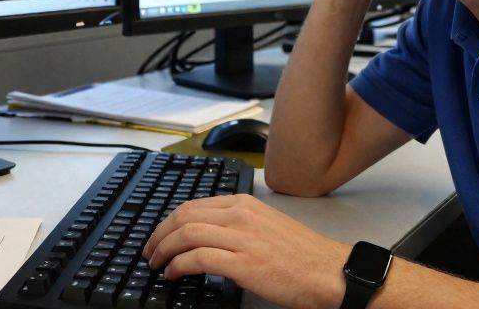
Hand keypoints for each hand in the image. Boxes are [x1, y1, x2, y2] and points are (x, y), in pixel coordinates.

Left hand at [144, 194, 349, 308]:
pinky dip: (178, 266)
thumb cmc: (303, 257)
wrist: (329, 273)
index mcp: (244, 204)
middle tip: (150, 252)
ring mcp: (240, 237)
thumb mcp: (266, 227)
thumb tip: (208, 240)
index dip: (169, 221)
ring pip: (185, 233)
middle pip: (183, 216)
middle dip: (159, 234)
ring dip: (163, 250)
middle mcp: (240, 215)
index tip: (159, 236)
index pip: (193, 205)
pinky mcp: (242, 263)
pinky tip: (173, 275)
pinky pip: (196, 258)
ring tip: (157, 265)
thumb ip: (238, 227)